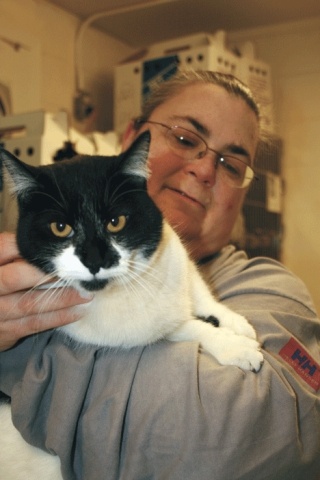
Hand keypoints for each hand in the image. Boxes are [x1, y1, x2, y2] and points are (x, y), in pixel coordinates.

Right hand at [0, 232, 91, 350]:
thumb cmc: (2, 283)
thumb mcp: (4, 265)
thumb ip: (19, 255)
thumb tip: (55, 247)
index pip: (6, 248)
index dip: (32, 249)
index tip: (60, 250)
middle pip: (15, 278)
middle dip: (48, 275)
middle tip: (77, 274)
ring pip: (29, 304)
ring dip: (61, 300)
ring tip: (85, 294)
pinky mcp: (5, 331)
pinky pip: (34, 324)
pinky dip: (58, 318)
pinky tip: (77, 312)